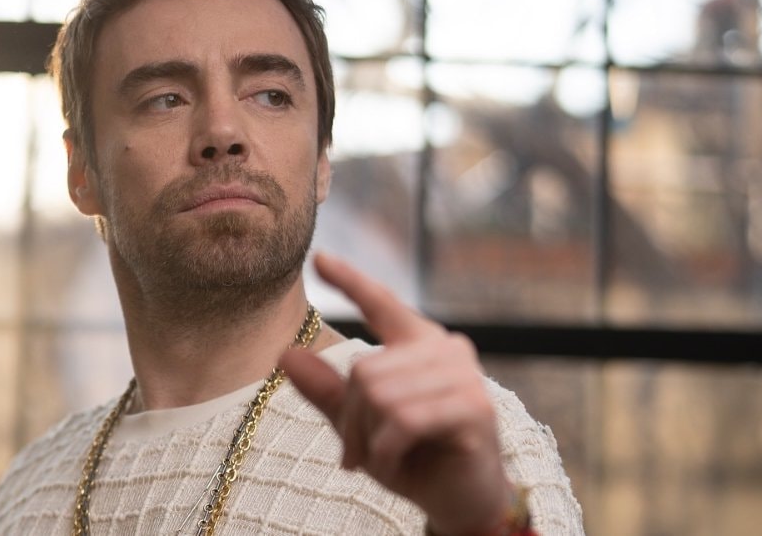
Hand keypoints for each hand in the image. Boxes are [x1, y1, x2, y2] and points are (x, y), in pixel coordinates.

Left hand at [279, 252, 511, 535]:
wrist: (459, 501)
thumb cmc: (413, 457)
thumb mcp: (361, 425)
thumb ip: (327, 391)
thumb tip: (286, 354)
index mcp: (418, 342)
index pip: (381, 303)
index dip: (350, 281)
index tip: (318, 259)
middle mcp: (445, 348)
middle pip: (363, 370)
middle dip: (349, 420)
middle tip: (355, 454)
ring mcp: (465, 375)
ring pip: (380, 395)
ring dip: (368, 439)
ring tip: (379, 459)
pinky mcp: (475, 407)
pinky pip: (403, 419)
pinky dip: (387, 450)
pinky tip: (395, 463)